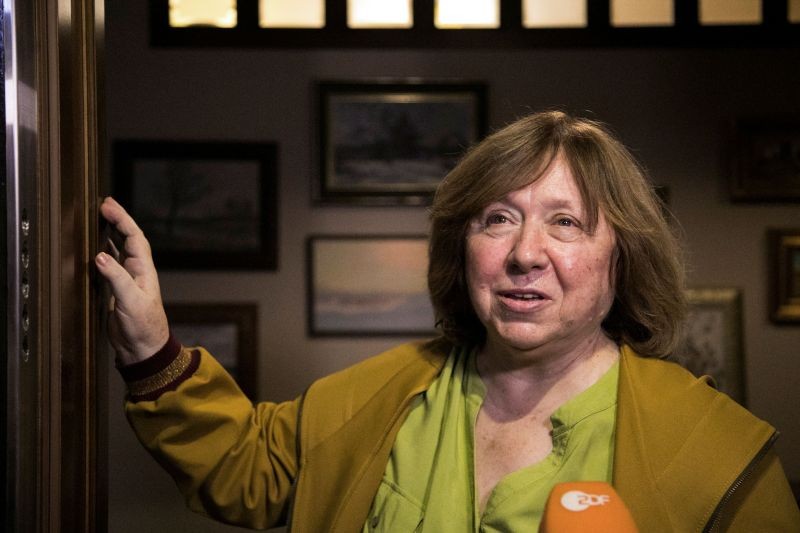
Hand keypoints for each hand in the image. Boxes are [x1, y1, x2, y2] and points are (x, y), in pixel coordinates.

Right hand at [95, 197, 169, 365]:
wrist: (143, 348)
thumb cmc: (143, 326)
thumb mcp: (130, 300)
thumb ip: (116, 278)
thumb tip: (100, 256)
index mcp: (143, 270)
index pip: (134, 237)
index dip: (122, 219)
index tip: (108, 206)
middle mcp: (137, 271)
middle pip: (128, 239)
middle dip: (117, 220)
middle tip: (103, 205)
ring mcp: (127, 280)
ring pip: (119, 250)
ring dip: (110, 234)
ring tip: (100, 220)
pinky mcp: (117, 290)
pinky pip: (110, 265)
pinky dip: (103, 253)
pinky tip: (96, 249)